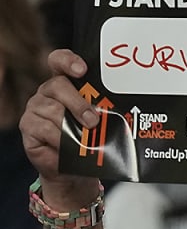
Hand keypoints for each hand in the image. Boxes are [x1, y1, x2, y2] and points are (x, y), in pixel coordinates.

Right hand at [17, 50, 100, 206]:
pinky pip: (44, 128)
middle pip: (58, 85)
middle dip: (78, 103)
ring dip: (72, 125)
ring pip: (53, 109)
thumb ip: (102, 107)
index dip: (68, 61)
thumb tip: (117, 108)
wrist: (74, 167)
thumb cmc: (89, 138)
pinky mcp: (28, 125)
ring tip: (84, 137)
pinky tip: (67, 146)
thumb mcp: (100, 119)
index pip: (59, 61)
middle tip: (93, 120)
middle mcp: (48, 92)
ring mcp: (35, 107)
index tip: (82, 70)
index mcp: (66, 83)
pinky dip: (60, 139)